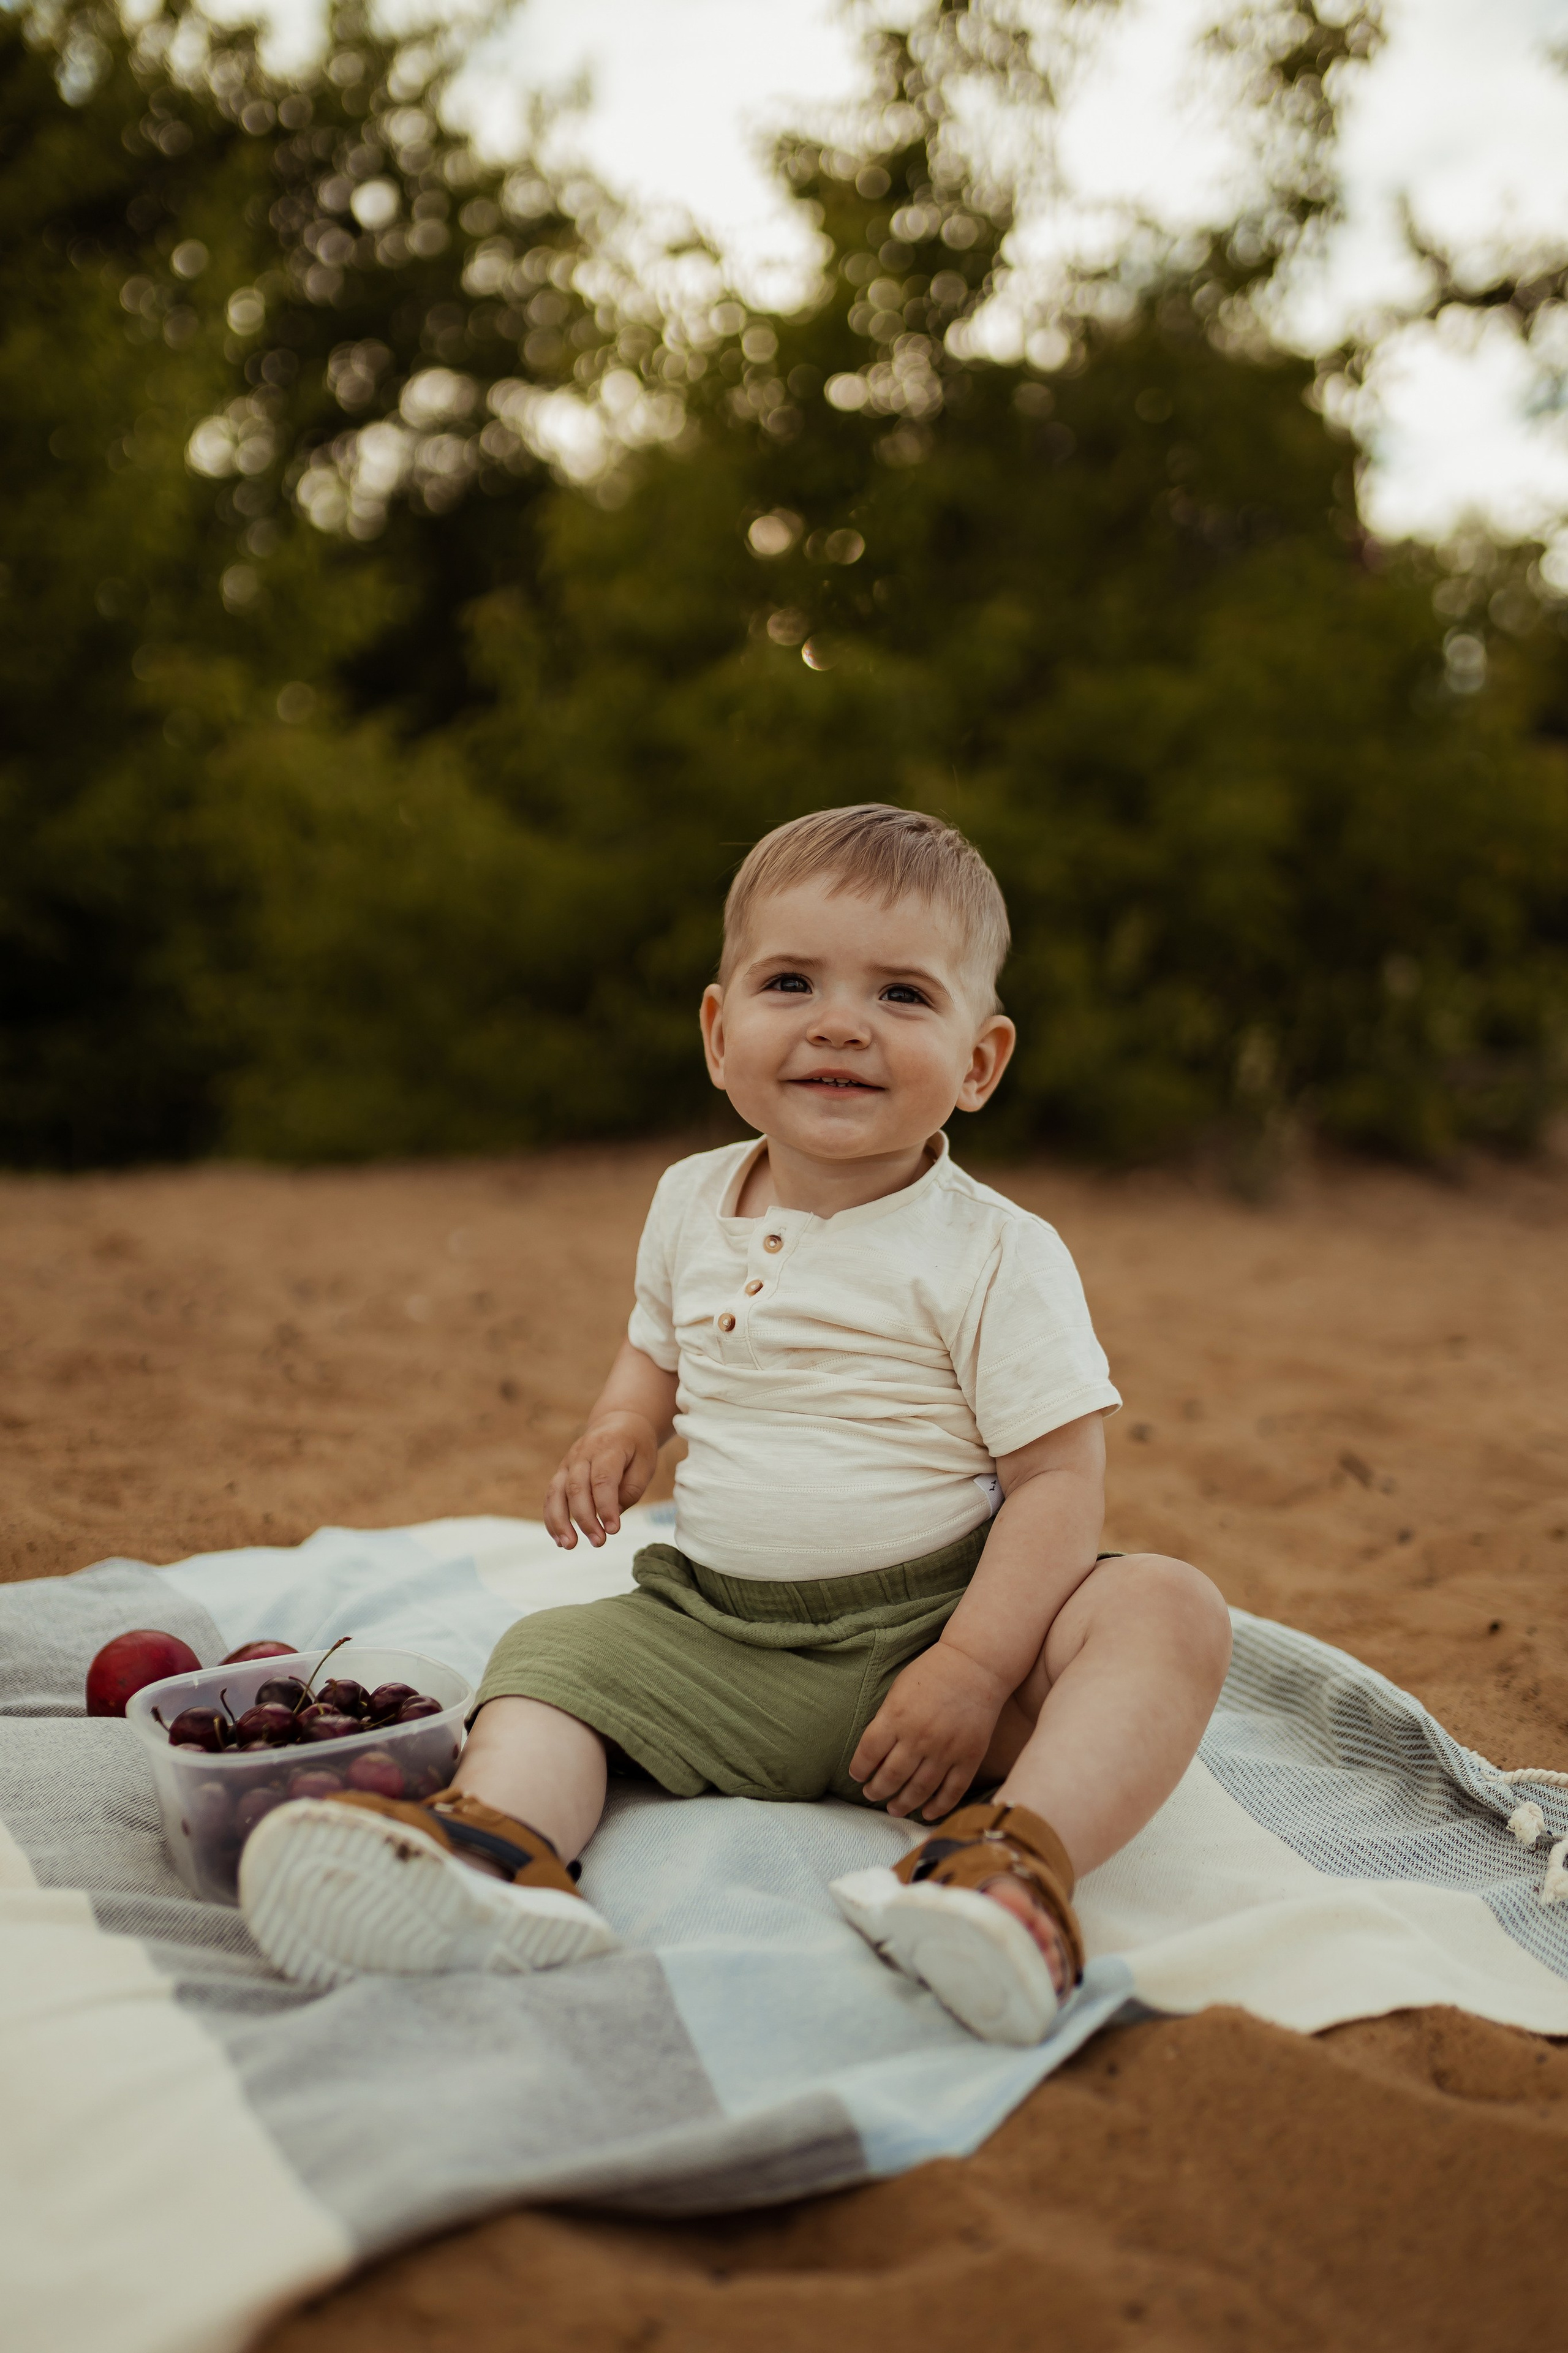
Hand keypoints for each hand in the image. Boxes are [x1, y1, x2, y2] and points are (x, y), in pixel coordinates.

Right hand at [544, 1412, 659, 1548]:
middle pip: (577, 1487)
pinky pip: (550, 1495)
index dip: (606, 1506)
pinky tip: (559, 1539)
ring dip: (560, 1520)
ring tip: (569, 1545)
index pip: (602, 1479)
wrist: (618, 1422)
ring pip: (556, 1491)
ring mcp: (568, 1461)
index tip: (613, 1529)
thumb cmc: (636, 1446)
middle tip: (598, 1542)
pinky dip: (551, 1518)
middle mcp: (583, 1452)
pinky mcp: (562, 1472)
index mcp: (608, 1446)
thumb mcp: (645, 1463)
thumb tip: (611, 1514)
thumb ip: (630, 1489)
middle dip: (585, 1518)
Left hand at [849, 1642, 1008, 1820]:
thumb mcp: (898, 1689)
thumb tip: (875, 1754)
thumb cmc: (932, 1673)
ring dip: (903, 1803)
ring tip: (894, 1808)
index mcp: (896, 1717)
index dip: (859, 1769)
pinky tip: (927, 1813)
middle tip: (872, 1795)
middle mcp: (919, 1737)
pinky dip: (938, 1807)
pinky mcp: (969, 1757)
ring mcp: (946, 1750)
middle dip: (877, 1791)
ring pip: (919, 1790)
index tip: (857, 1776)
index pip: (868, 1754)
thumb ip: (887, 1720)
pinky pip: (952, 1791)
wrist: (975, 1666)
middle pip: (891, 1776)